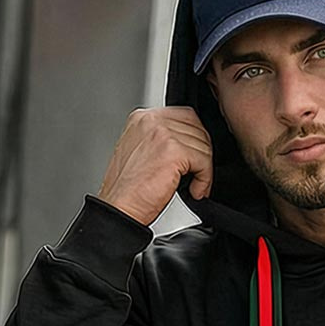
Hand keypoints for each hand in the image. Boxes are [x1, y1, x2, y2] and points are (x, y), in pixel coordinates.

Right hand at [97, 107, 214, 224]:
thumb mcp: (141, 153)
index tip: (195, 160)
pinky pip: (204, 160)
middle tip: (198, 176)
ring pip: (202, 145)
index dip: (195, 140)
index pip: (185, 116)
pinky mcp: (173, 150)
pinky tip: (194, 190)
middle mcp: (151, 120)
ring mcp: (162, 133)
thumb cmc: (128, 190)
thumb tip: (188, 145)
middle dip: (202, 154)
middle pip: (197, 128)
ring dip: (204, 169)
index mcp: (142, 118)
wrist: (120, 208)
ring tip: (194, 186)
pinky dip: (205, 178)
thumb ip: (161, 141)